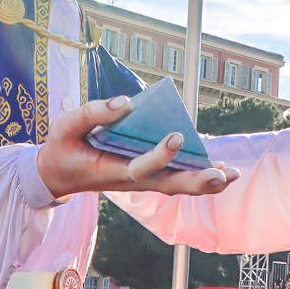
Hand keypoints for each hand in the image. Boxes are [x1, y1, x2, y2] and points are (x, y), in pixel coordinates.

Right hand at [36, 95, 240, 198]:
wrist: (57, 174)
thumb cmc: (62, 148)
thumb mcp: (66, 126)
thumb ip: (93, 113)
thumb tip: (126, 102)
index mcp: (112, 171)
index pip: (140, 168)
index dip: (160, 155)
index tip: (175, 135)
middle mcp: (131, 180)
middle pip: (169, 186)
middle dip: (197, 182)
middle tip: (222, 176)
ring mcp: (140, 181)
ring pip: (176, 186)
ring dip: (204, 182)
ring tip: (232, 174)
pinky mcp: (146, 175)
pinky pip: (175, 178)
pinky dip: (197, 175)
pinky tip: (220, 169)